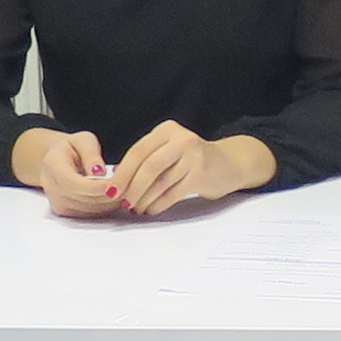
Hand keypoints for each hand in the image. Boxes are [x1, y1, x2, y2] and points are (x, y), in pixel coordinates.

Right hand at [16, 127, 121, 218]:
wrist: (58, 160)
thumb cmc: (73, 148)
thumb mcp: (84, 140)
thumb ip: (91, 154)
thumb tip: (99, 172)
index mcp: (52, 165)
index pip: (73, 184)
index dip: (96, 187)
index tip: (116, 182)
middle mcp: (51, 187)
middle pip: (84, 199)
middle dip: (109, 194)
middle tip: (128, 183)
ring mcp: (57, 202)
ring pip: (90, 210)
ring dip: (110, 201)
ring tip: (122, 185)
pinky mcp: (66, 212)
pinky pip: (91, 214)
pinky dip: (106, 206)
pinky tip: (112, 193)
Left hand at [112, 122, 271, 216]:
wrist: (228, 164)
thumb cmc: (191, 160)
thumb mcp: (169, 150)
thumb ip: (147, 159)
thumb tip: (118, 182)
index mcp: (167, 130)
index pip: (138, 151)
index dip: (123, 173)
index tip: (112, 190)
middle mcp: (181, 139)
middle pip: (149, 166)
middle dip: (132, 187)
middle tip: (122, 202)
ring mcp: (194, 157)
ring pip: (160, 182)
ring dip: (144, 199)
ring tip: (136, 208)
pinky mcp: (201, 175)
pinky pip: (172, 193)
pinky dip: (158, 204)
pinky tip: (151, 210)